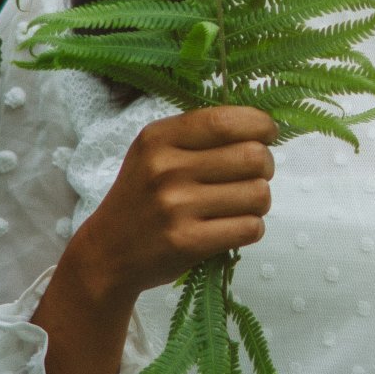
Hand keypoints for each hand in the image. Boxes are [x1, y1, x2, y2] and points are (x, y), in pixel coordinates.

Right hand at [73, 104, 277, 300]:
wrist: (108, 252)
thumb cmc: (142, 196)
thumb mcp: (154, 152)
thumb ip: (198, 135)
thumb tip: (260, 128)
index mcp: (159, 138)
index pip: (227, 121)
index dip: (260, 126)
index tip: (266, 135)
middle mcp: (167, 169)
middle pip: (253, 157)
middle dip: (265, 166)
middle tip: (255, 174)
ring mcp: (177, 207)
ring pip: (258, 194)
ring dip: (260, 201)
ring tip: (241, 204)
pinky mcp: (188, 242)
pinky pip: (251, 228)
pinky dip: (251, 227)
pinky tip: (233, 226)